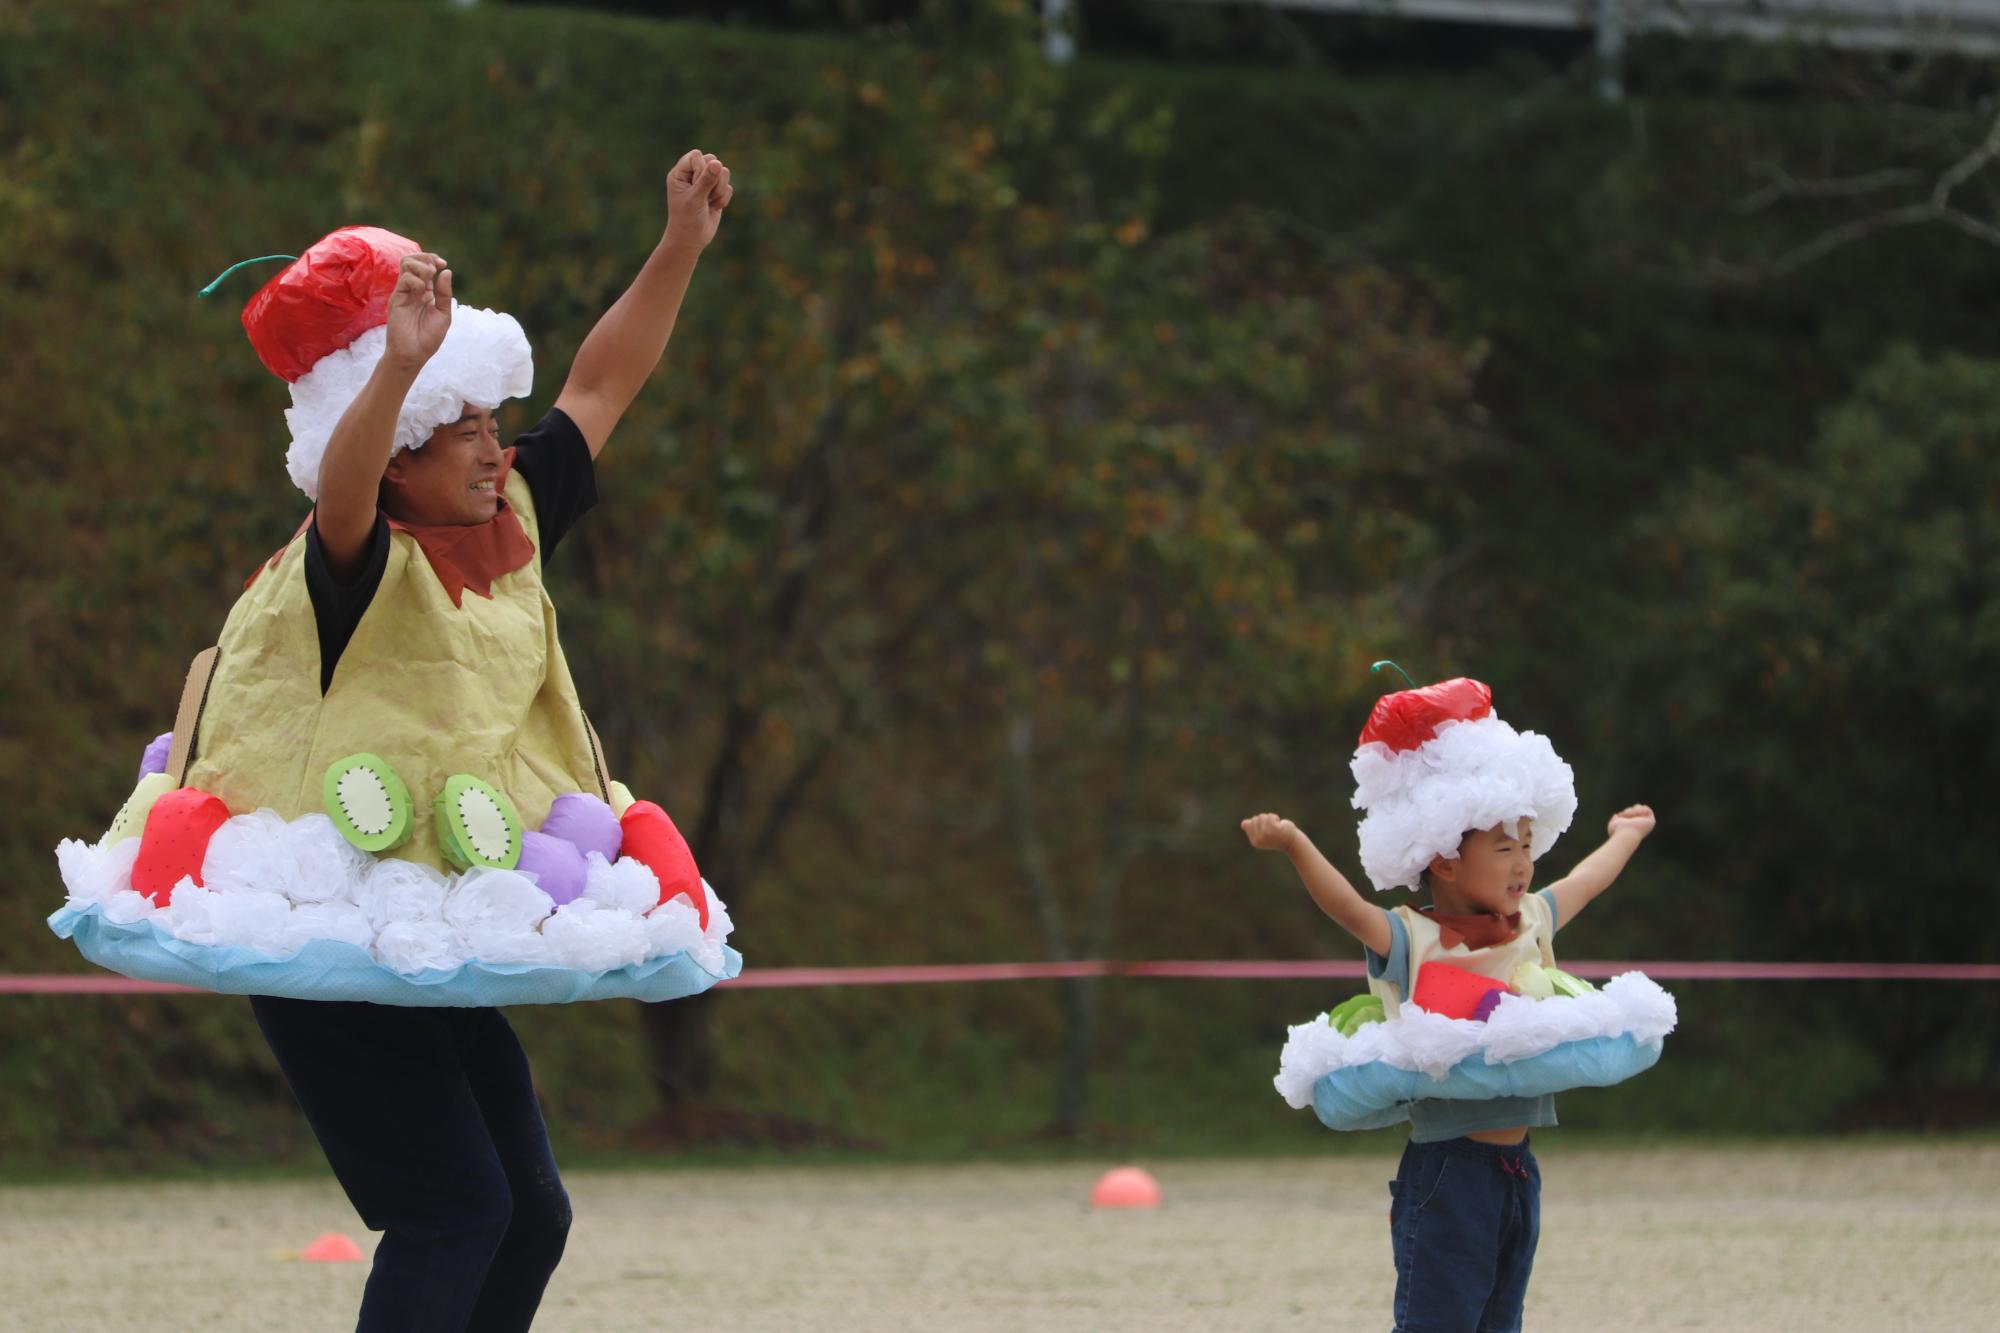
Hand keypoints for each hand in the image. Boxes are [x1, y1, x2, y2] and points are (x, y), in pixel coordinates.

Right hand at [385, 252, 450, 369]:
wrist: (414, 354)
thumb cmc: (428, 338)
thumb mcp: (443, 314)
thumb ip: (444, 293)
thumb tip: (446, 271)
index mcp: (424, 292)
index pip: (423, 265)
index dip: (432, 259)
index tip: (443, 264)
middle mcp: (412, 289)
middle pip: (411, 259)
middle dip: (426, 258)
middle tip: (435, 269)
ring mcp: (403, 293)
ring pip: (406, 264)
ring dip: (422, 268)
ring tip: (429, 283)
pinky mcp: (396, 298)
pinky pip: (405, 279)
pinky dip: (417, 283)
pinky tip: (422, 297)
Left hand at [664, 149, 732, 251]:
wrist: (691, 240)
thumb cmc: (687, 219)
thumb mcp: (695, 199)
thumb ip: (706, 180)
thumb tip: (718, 163)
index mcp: (680, 173)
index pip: (697, 155)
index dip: (702, 168)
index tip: (697, 185)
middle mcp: (692, 175)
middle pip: (712, 160)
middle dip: (713, 178)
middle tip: (705, 195)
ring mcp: (705, 183)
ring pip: (723, 172)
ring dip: (720, 189)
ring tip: (709, 202)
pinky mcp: (716, 192)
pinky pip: (728, 187)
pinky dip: (724, 198)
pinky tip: (714, 207)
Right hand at [1241, 812, 1301, 853]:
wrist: (1292, 842)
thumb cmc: (1278, 837)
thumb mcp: (1264, 833)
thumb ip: (1253, 828)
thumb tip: (1243, 823)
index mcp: (1255, 842)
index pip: (1249, 823)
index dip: (1258, 823)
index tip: (1266, 830)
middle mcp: (1259, 839)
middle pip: (1255, 819)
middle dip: (1264, 820)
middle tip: (1273, 829)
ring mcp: (1266, 834)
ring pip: (1262, 817)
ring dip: (1270, 818)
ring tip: (1276, 827)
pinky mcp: (1274, 829)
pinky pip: (1270, 816)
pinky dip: (1275, 818)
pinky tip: (1279, 824)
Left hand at [1607, 804, 1656, 839]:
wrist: (1625, 834)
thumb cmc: (1618, 832)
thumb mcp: (1613, 824)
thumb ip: (1614, 820)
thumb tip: (1617, 815)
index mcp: (1633, 826)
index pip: (1632, 812)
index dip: (1626, 811)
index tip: (1621, 814)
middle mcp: (1640, 825)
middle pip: (1637, 809)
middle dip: (1630, 809)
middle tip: (1626, 814)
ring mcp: (1646, 824)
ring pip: (1642, 808)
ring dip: (1634, 809)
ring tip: (1630, 815)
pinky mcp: (1651, 822)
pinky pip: (1648, 810)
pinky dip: (1640, 810)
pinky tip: (1635, 814)